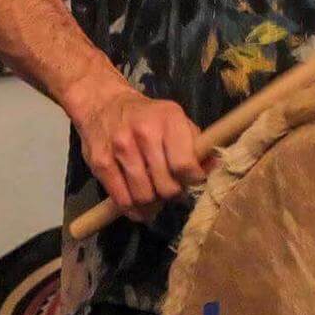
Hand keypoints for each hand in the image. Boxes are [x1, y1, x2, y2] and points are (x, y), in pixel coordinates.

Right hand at [69, 77, 206, 221]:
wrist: (104, 103)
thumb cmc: (148, 115)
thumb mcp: (176, 119)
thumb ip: (196, 143)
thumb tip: (214, 167)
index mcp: (169, 119)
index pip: (184, 164)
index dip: (192, 180)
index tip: (192, 181)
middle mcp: (144, 133)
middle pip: (165, 185)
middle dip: (173, 194)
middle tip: (173, 190)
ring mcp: (120, 148)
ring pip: (143, 196)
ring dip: (153, 205)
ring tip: (157, 199)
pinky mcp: (100, 163)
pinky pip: (121, 199)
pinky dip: (133, 211)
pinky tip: (140, 207)